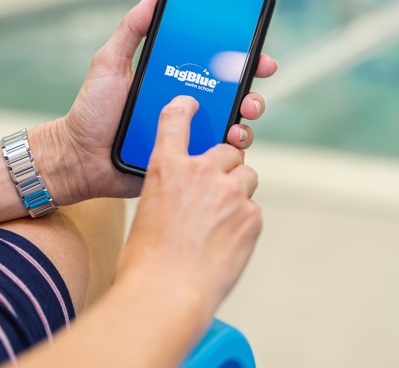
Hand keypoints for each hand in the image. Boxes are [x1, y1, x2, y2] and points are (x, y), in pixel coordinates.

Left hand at [34, 0, 276, 204]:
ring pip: (232, 124)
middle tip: (254, 83)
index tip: (255, 48)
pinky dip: (231, 148)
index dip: (240, 56)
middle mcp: (188, 106)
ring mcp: (190, 134)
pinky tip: (229, 142)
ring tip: (241, 116)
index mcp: (174, 79)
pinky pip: (217, 155)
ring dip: (246, 117)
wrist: (80, 157)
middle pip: (232, 94)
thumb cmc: (92, 112)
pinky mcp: (186, 160)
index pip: (214, 65)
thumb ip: (130, 32)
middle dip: (251, 86)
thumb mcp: (108, 65)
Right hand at [116, 96, 261, 323]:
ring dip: (237, 192)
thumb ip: (171, 192)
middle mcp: (199, 171)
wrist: (167, 294)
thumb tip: (188, 197)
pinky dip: (242, 222)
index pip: (175, 119)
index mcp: (165, 167)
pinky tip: (225, 243)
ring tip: (220, 221)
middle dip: (225, 166)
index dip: (186, 106)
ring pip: (245, 177)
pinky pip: (252, 209)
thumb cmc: (146, 260)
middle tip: (216, 190)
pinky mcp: (251, 216)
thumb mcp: (148, 212)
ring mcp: (229, 192)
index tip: (193, 104)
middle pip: (227, 150)